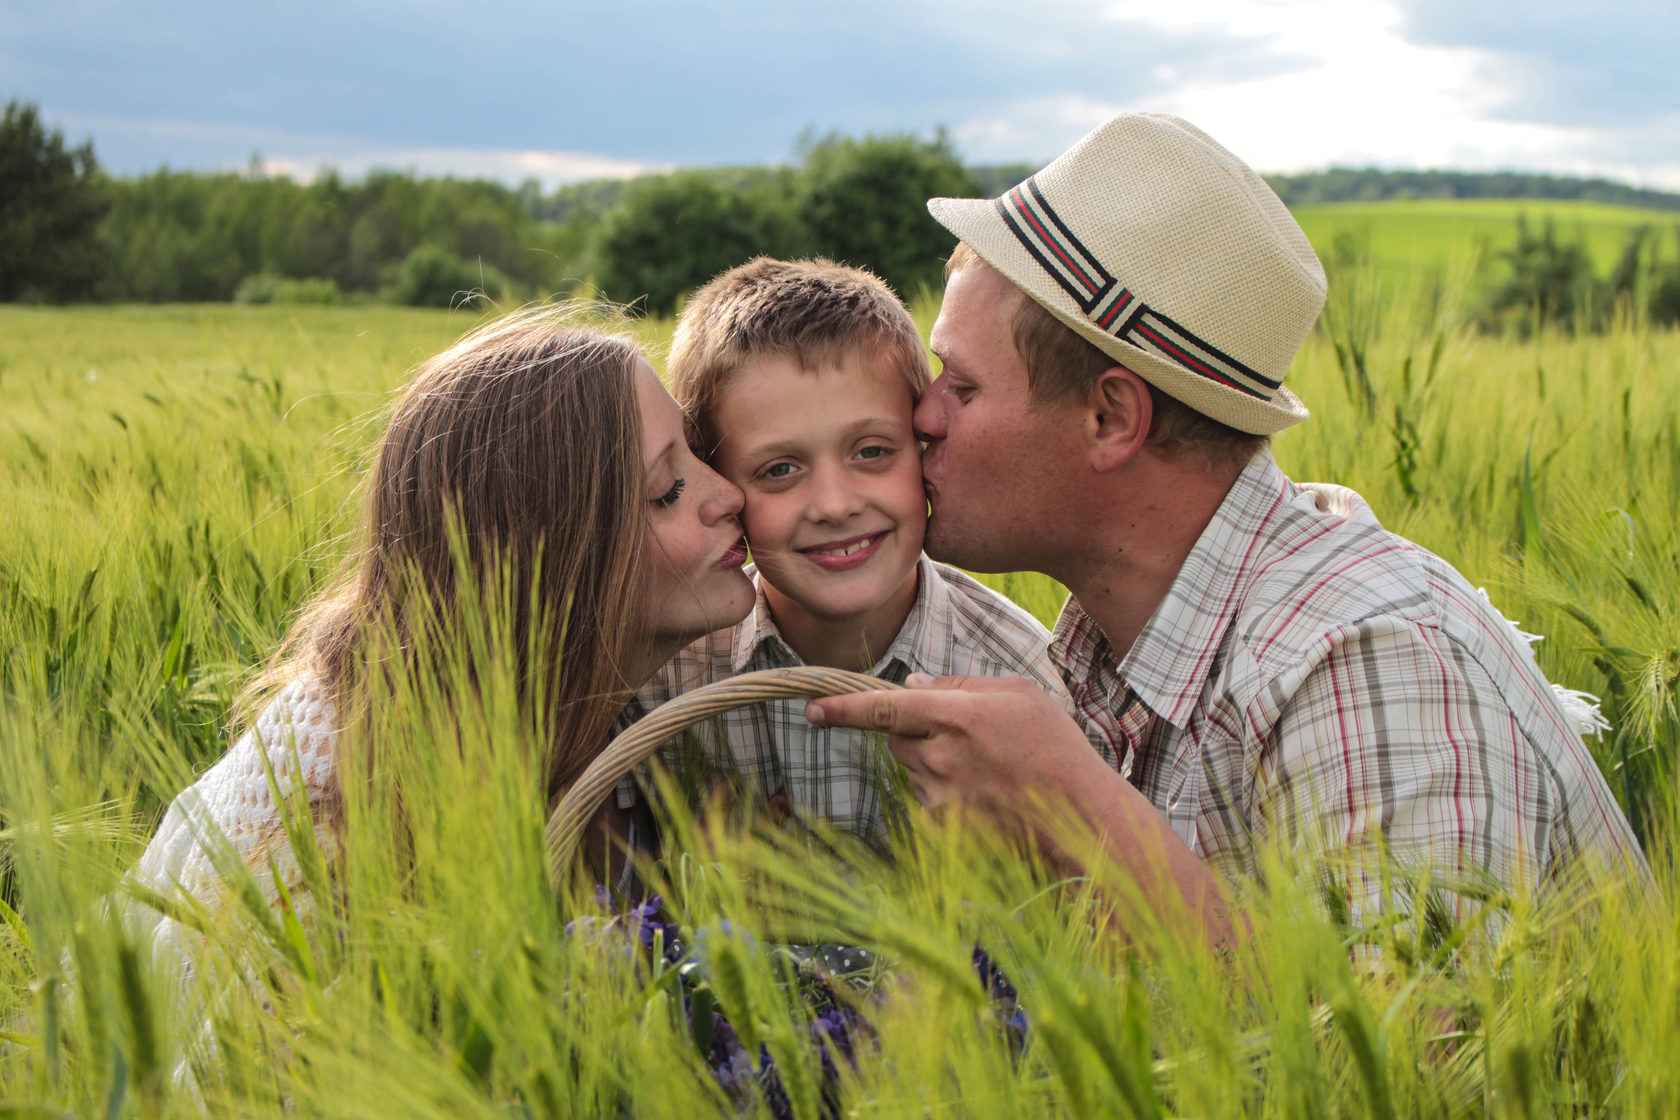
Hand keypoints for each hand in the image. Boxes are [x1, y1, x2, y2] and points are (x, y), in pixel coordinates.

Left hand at [805, 673, 1114, 824]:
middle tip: (959, 736)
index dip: (842, 708)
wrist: (1084, 819)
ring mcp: (941, 796)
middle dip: (912, 732)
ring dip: (932, 764)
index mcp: (957, 715)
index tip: (812, 708)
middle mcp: (940, 757)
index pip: (881, 708)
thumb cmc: (1057, 748)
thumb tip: (910, 688)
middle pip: (894, 738)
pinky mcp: (945, 829)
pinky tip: (986, 796)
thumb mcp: (1019, 694)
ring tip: (989, 770)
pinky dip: (945, 794)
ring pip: (912, 770)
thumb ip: (959, 685)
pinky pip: (927, 801)